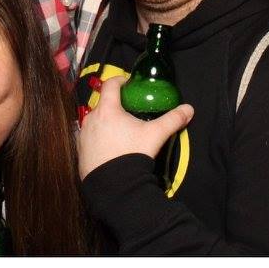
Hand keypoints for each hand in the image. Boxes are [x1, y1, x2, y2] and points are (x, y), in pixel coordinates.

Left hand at [76, 75, 193, 179]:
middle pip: (103, 104)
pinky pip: (89, 137)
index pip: (110, 84)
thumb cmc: (132, 154)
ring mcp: (83, 135)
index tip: (129, 84)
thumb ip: (172, 119)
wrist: (115, 187)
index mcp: (107, 110)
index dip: (120, 80)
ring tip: (121, 131)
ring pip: (95, 121)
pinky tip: (110, 147)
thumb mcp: (156, 135)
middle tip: (130, 112)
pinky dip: (99, 137)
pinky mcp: (80, 150)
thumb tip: (188, 109)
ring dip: (106, 122)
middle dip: (116, 105)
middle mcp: (91, 119)